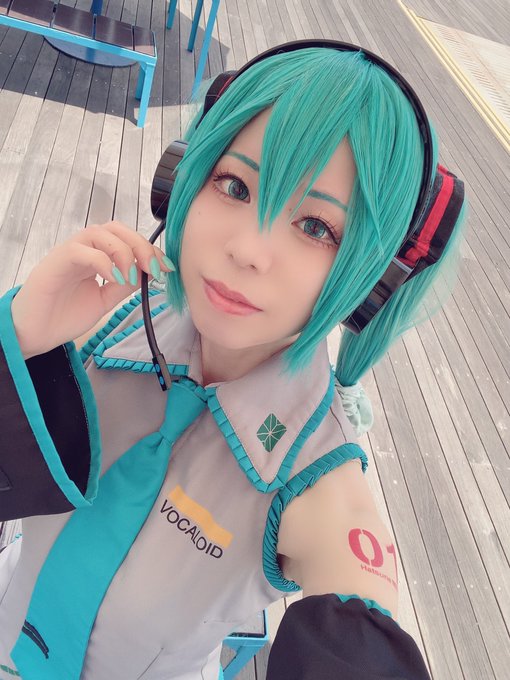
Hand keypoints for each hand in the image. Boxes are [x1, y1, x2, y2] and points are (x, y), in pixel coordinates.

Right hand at [10, 221, 173, 358]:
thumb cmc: (63, 316)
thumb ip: (123, 285)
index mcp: (96, 256)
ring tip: (133, 274)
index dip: (149, 250)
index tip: (167, 268)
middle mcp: (83, 249)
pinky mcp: (56, 261)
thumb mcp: (104, 300)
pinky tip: (114, 278)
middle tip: (155, 269)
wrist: (34, 334)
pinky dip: (103, 261)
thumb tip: (145, 273)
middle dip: (141, 245)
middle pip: (116, 230)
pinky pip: (81, 250)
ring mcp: (69, 252)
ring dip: (124, 250)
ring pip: (100, 233)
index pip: (126, 240)